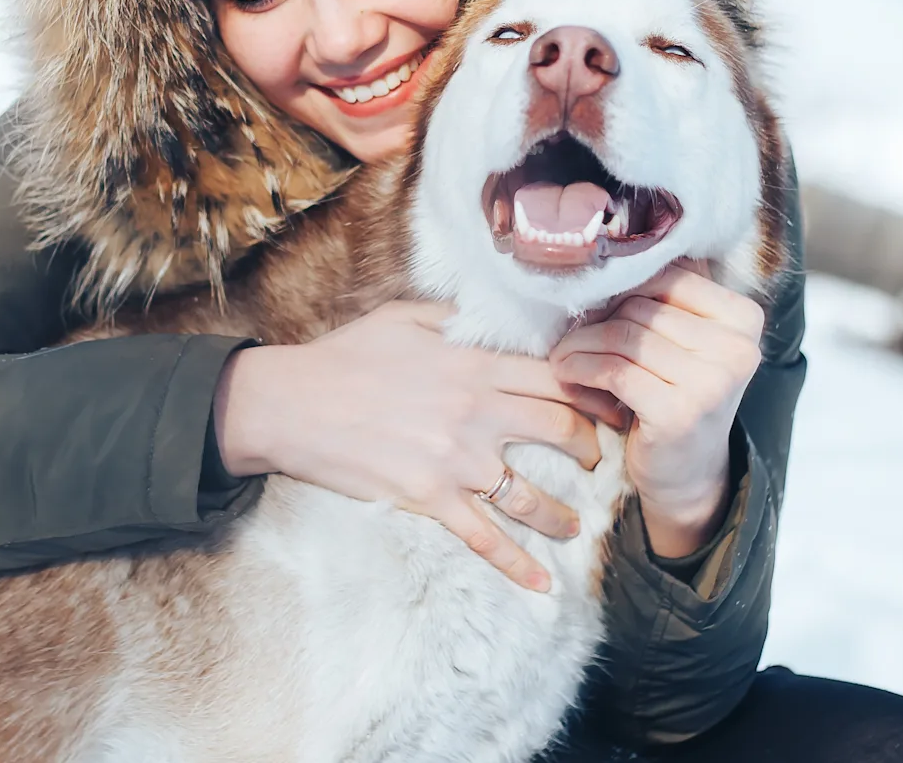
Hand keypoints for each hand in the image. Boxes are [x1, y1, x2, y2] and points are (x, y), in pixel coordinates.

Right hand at [214, 301, 601, 592]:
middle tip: (597, 460)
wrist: (291, 405)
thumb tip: (495, 320)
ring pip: (532, 495)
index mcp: (474, 365)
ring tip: (573, 523)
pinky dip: (516, 565)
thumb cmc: (344, 357)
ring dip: (562, 513)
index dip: (593, 393)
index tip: (611, 405)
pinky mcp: (429, 498)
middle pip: (561, 432)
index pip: (556, 378)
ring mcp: (455, 460)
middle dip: (591, 449)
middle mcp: (475, 413)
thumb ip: (458, 319)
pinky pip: (483, 539)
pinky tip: (540, 584)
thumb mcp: (405, 318)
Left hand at [548, 261, 764, 558]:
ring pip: (622, 336)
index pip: (668, 276)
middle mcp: (738, 347)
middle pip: (642, 306)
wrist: (686, 473)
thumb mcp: (683, 342)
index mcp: (745, 318)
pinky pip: (613, 370)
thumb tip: (606, 252)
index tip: (597, 310)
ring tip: (563, 356)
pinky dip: (579, 369)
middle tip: (571, 338)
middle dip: (596, 320)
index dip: (623, 289)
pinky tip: (567, 374)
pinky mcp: (680, 412)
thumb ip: (663, 299)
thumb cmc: (676, 395)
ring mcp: (713, 382)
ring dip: (579, 345)